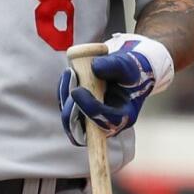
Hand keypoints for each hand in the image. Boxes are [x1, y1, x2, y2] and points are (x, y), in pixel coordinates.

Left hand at [58, 34, 174, 145]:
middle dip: (71, 109)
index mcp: (124, 117)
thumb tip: (95, 67)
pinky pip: (67, 106)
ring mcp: (91, 118)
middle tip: (70, 85)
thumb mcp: (127, 66)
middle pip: (83, 128)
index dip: (90, 109)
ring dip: (66, 97)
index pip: (107, 121)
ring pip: (71, 118)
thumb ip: (114, 66)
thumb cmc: (129, 71)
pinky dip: (65, 90)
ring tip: (70, 73)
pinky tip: (69, 74)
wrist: (125, 72)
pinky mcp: (80, 109)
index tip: (78, 91)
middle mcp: (106, 122)